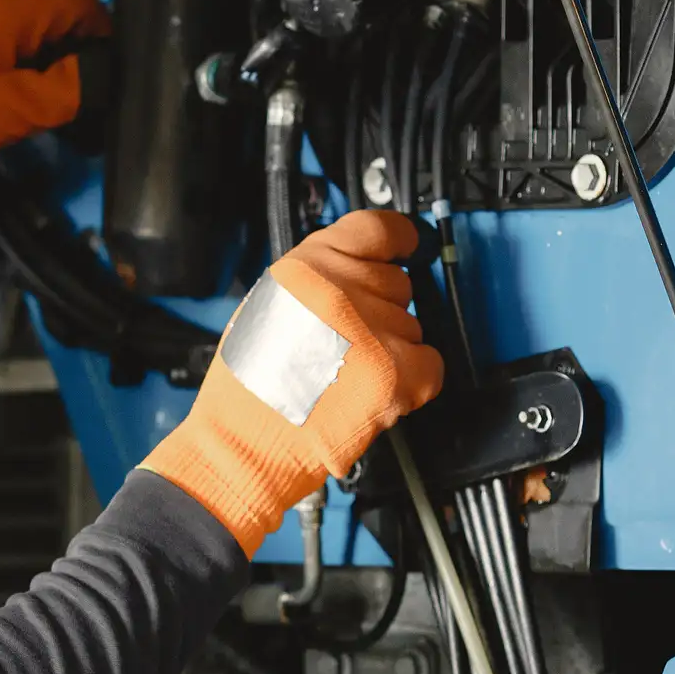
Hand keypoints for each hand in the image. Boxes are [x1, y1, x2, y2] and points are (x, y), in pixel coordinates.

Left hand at [0, 0, 109, 219]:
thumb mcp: (19, 107)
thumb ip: (73, 88)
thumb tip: (102, 74)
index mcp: (8, 7)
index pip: (84, 8)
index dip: (107, 43)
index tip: (112, 83)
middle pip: (60, 27)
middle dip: (77, 66)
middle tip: (78, 111)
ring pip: (36, 48)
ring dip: (48, 81)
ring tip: (41, 119)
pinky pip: (9, 61)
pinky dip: (22, 86)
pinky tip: (14, 117)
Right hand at [140, 210, 445, 553]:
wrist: (244, 444)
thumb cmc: (246, 388)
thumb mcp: (268, 305)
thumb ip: (315, 282)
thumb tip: (358, 272)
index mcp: (304, 268)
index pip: (376, 229)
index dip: (399, 239)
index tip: (408, 246)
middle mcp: (339, 290)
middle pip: (398, 283)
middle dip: (381, 310)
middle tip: (348, 342)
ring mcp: (371, 331)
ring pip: (413, 326)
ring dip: (392, 349)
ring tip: (349, 374)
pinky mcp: (394, 374)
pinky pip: (430, 363)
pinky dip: (413, 380)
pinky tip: (375, 390)